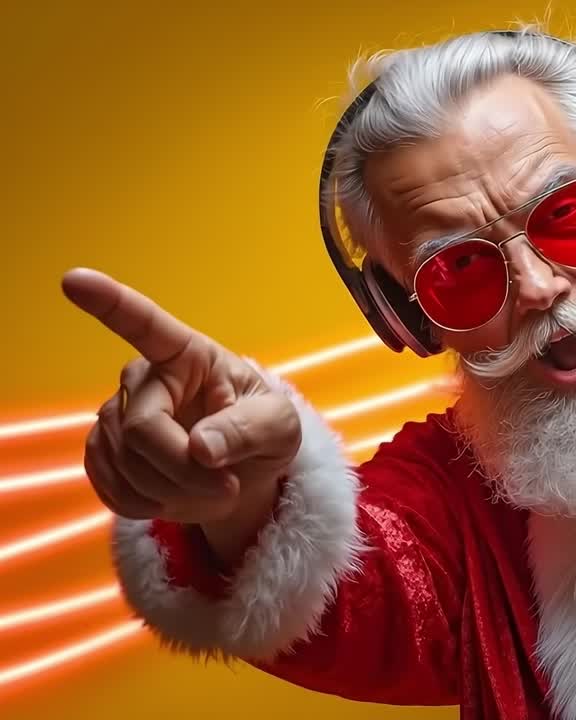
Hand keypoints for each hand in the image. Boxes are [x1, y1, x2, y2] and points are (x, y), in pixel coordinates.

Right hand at [63, 269, 300, 526]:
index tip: (75, 280)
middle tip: (228, 487)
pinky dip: (149, 506)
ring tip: (210, 489)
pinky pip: (110, 487)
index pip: (146, 325)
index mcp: (188, 355)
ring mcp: (117, 415)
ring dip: (174, 493)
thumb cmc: (264, 432)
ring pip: (126, 464)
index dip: (109, 302)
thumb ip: (249, 430)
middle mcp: (144, 378)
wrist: (244, 471)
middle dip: (185, 470)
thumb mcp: (280, 427)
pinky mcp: (104, 452)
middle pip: (143, 429)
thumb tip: (201, 449)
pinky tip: (173, 500)